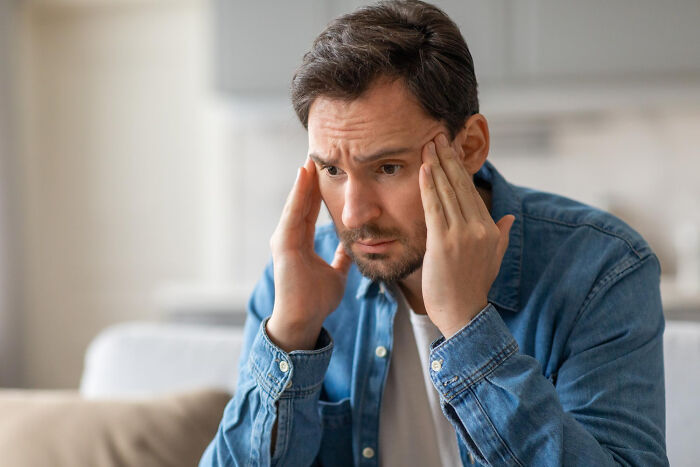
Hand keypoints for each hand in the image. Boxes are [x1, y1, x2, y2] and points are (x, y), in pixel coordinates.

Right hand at [266, 157, 352, 351]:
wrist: (305, 319)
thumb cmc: (317, 300)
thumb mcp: (336, 273)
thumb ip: (341, 258)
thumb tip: (351, 247)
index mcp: (301, 242)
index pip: (310, 210)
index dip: (317, 190)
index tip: (326, 170)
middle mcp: (290, 237)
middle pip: (301, 202)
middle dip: (309, 179)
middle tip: (316, 154)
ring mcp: (284, 240)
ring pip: (296, 204)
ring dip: (303, 181)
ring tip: (310, 158)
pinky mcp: (283, 244)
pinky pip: (293, 214)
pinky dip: (298, 194)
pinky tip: (303, 176)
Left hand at [419, 134, 514, 338]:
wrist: (462, 314)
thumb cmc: (473, 288)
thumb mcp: (494, 259)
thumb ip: (501, 235)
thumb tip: (510, 218)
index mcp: (490, 229)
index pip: (471, 191)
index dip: (458, 168)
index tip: (449, 150)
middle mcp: (479, 228)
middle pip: (460, 185)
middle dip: (447, 158)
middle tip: (436, 136)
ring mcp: (462, 235)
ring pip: (446, 192)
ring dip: (435, 165)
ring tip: (426, 145)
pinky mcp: (443, 243)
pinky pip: (434, 208)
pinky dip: (428, 187)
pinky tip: (422, 170)